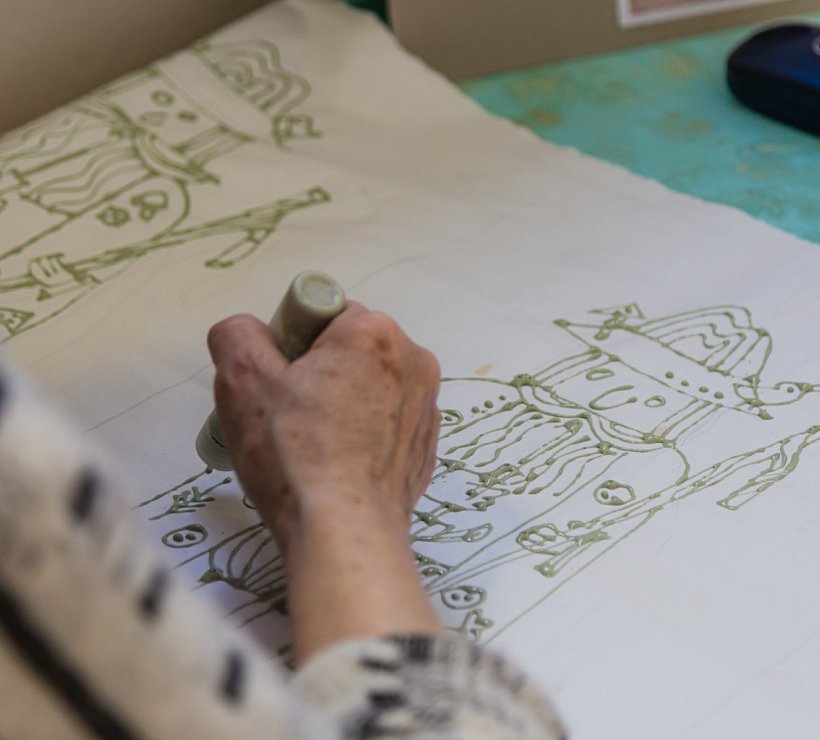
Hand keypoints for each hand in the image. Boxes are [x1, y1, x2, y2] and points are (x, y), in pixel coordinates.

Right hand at [207, 302, 440, 548]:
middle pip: (348, 349)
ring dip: (340, 403)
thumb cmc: (295, 454)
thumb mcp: (242, 380)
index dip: (291, 345)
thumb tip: (246, 331)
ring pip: (368, 387)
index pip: (322, 314)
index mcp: (374, 332)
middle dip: (316, 373)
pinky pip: (385, 423)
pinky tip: (337, 464)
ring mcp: (427, 406)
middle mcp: (414, 360)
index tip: (279, 382)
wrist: (345, 533)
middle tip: (288, 416)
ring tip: (313, 445)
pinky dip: (362, 434)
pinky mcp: (427, 445)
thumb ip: (237, 334)